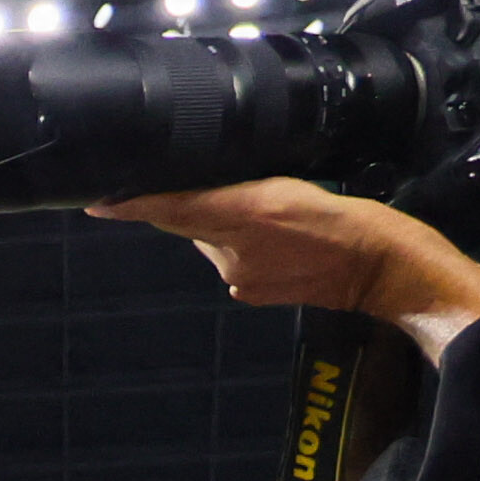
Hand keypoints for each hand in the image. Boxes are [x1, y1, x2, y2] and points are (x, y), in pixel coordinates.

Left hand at [89, 180, 479, 338]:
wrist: (382, 269)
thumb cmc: (350, 220)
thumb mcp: (296, 188)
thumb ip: (245, 191)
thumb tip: (205, 196)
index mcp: (243, 214)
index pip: (173, 207)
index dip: (133, 204)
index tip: (98, 202)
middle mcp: (232, 251)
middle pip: (191, 223)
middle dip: (194, 207)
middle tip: (229, 191)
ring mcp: (240, 276)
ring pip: (213, 241)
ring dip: (225, 227)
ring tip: (269, 218)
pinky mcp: (252, 292)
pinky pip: (233, 262)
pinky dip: (242, 249)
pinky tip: (276, 243)